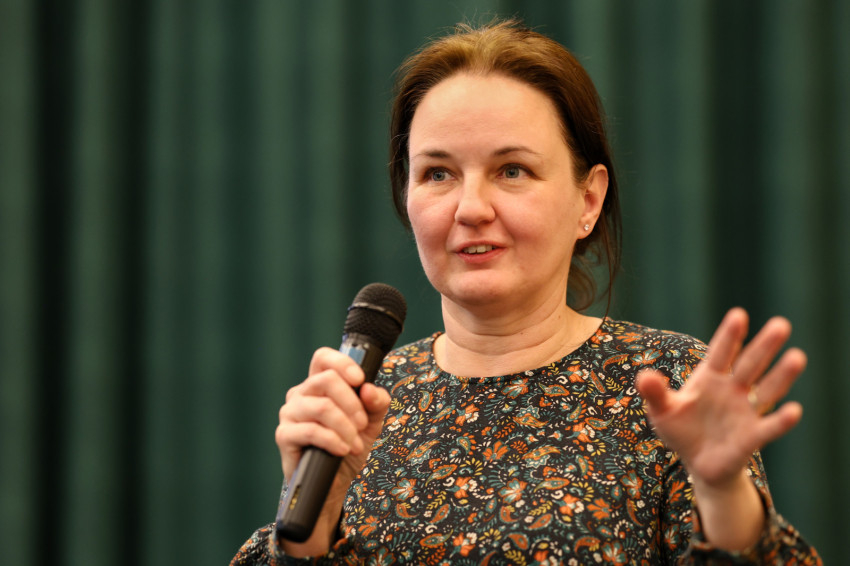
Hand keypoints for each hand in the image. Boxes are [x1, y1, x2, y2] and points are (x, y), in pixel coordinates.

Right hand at [275, 347, 390, 553]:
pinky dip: (333, 440)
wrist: (334, 482)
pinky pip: (311, 430)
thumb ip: (376, 402)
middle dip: (352, 403)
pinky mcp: (284, 435)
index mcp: (319, 384)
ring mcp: (290, 413)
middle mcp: (301, 393)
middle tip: (363, 424)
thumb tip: (369, 389)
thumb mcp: (371, 422)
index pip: (323, 358)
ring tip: (355, 444)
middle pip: (326, 379)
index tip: (360, 380)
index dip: (342, 363)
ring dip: (346, 426)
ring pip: (322, 406)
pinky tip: (343, 450)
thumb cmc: (349, 446)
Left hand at [635, 307, 805, 489]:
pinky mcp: (752, 437)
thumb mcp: (661, 410)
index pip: (721, 352)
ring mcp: (745, 412)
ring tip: (797, 356)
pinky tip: (794, 411)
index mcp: (710, 377)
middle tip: (781, 324)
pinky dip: (781, 420)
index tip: (739, 315)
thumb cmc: (681, 429)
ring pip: (767, 390)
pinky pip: (768, 427)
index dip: (729, 335)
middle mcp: (733, 390)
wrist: (697, 462)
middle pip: (750, 364)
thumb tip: (643, 377)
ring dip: (781, 375)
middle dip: (764, 345)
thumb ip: (654, 393)